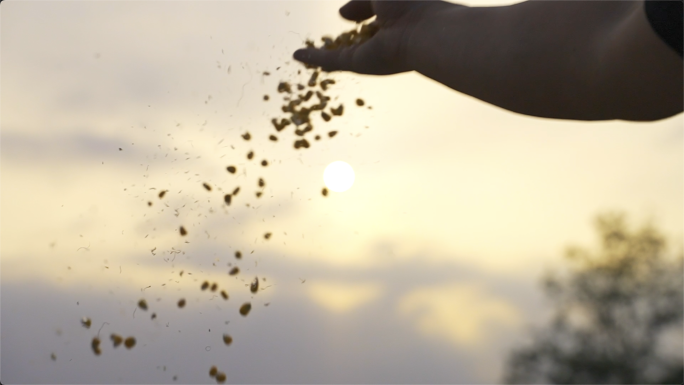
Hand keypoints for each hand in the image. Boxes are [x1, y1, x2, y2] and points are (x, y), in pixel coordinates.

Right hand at [293, 0, 449, 74]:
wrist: (423, 32)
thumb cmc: (411, 5)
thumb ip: (360, 3)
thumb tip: (341, 14)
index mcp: (395, 17)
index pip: (371, 16)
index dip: (357, 13)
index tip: (345, 13)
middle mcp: (383, 38)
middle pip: (357, 39)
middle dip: (342, 39)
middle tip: (324, 37)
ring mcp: (370, 53)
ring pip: (343, 52)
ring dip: (324, 52)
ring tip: (302, 52)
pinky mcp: (359, 63)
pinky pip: (332, 59)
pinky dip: (315, 57)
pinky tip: (298, 55)